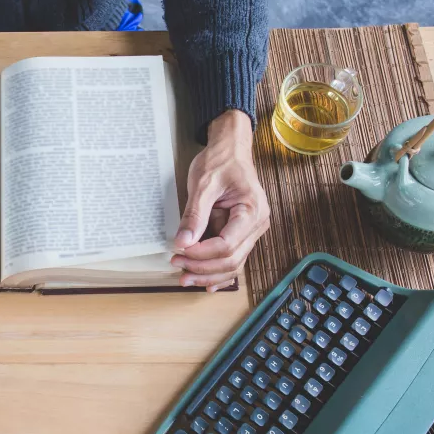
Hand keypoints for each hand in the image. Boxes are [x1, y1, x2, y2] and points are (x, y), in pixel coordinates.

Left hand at [171, 109, 269, 290]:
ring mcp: (251, 231)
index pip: (226, 244)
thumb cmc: (221, 161)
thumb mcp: (204, 184)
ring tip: (184, 278)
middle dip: (202, 268)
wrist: (230, 150)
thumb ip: (195, 215)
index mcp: (252, 211)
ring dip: (208, 274)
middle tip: (176, 265)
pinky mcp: (241, 234)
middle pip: (231, 259)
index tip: (179, 251)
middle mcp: (257, 225)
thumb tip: (183, 242)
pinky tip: (205, 283)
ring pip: (233, 264)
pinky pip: (232, 258)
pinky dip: (217, 272)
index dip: (201, 253)